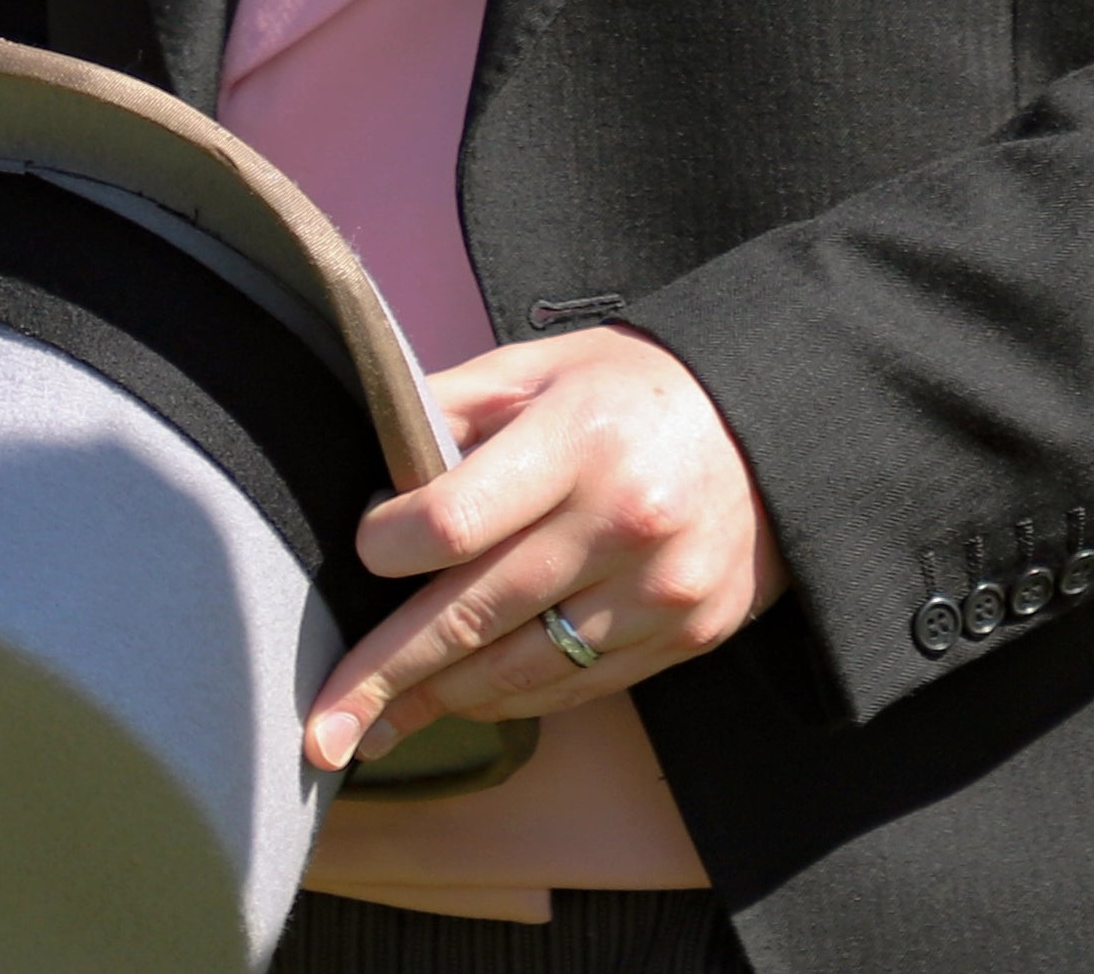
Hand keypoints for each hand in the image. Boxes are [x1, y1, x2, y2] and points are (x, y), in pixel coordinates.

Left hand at [302, 326, 786, 772]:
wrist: (772, 431)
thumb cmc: (638, 389)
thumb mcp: (547, 368)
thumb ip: (456, 409)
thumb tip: (372, 472)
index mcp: (579, 439)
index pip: (455, 520)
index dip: (389, 546)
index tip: (365, 548)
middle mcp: (621, 522)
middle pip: (473, 615)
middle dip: (385, 674)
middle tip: (321, 726)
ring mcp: (658, 592)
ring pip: (519, 670)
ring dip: (438, 699)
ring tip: (376, 720)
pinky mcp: (682, 638)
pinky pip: (573, 690)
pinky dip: (509, 696)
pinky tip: (464, 697)